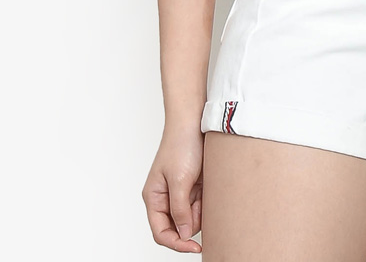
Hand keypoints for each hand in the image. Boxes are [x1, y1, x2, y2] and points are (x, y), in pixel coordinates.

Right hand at [142, 122, 203, 251]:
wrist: (196, 119)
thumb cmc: (181, 144)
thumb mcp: (180, 180)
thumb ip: (180, 210)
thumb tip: (184, 234)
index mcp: (154, 197)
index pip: (161, 232)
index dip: (177, 243)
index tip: (195, 246)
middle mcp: (165, 197)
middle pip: (178, 226)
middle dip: (193, 221)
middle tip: (201, 203)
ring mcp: (180, 191)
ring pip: (193, 216)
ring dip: (201, 209)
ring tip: (204, 188)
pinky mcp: (194, 185)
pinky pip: (201, 203)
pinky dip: (207, 200)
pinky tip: (209, 186)